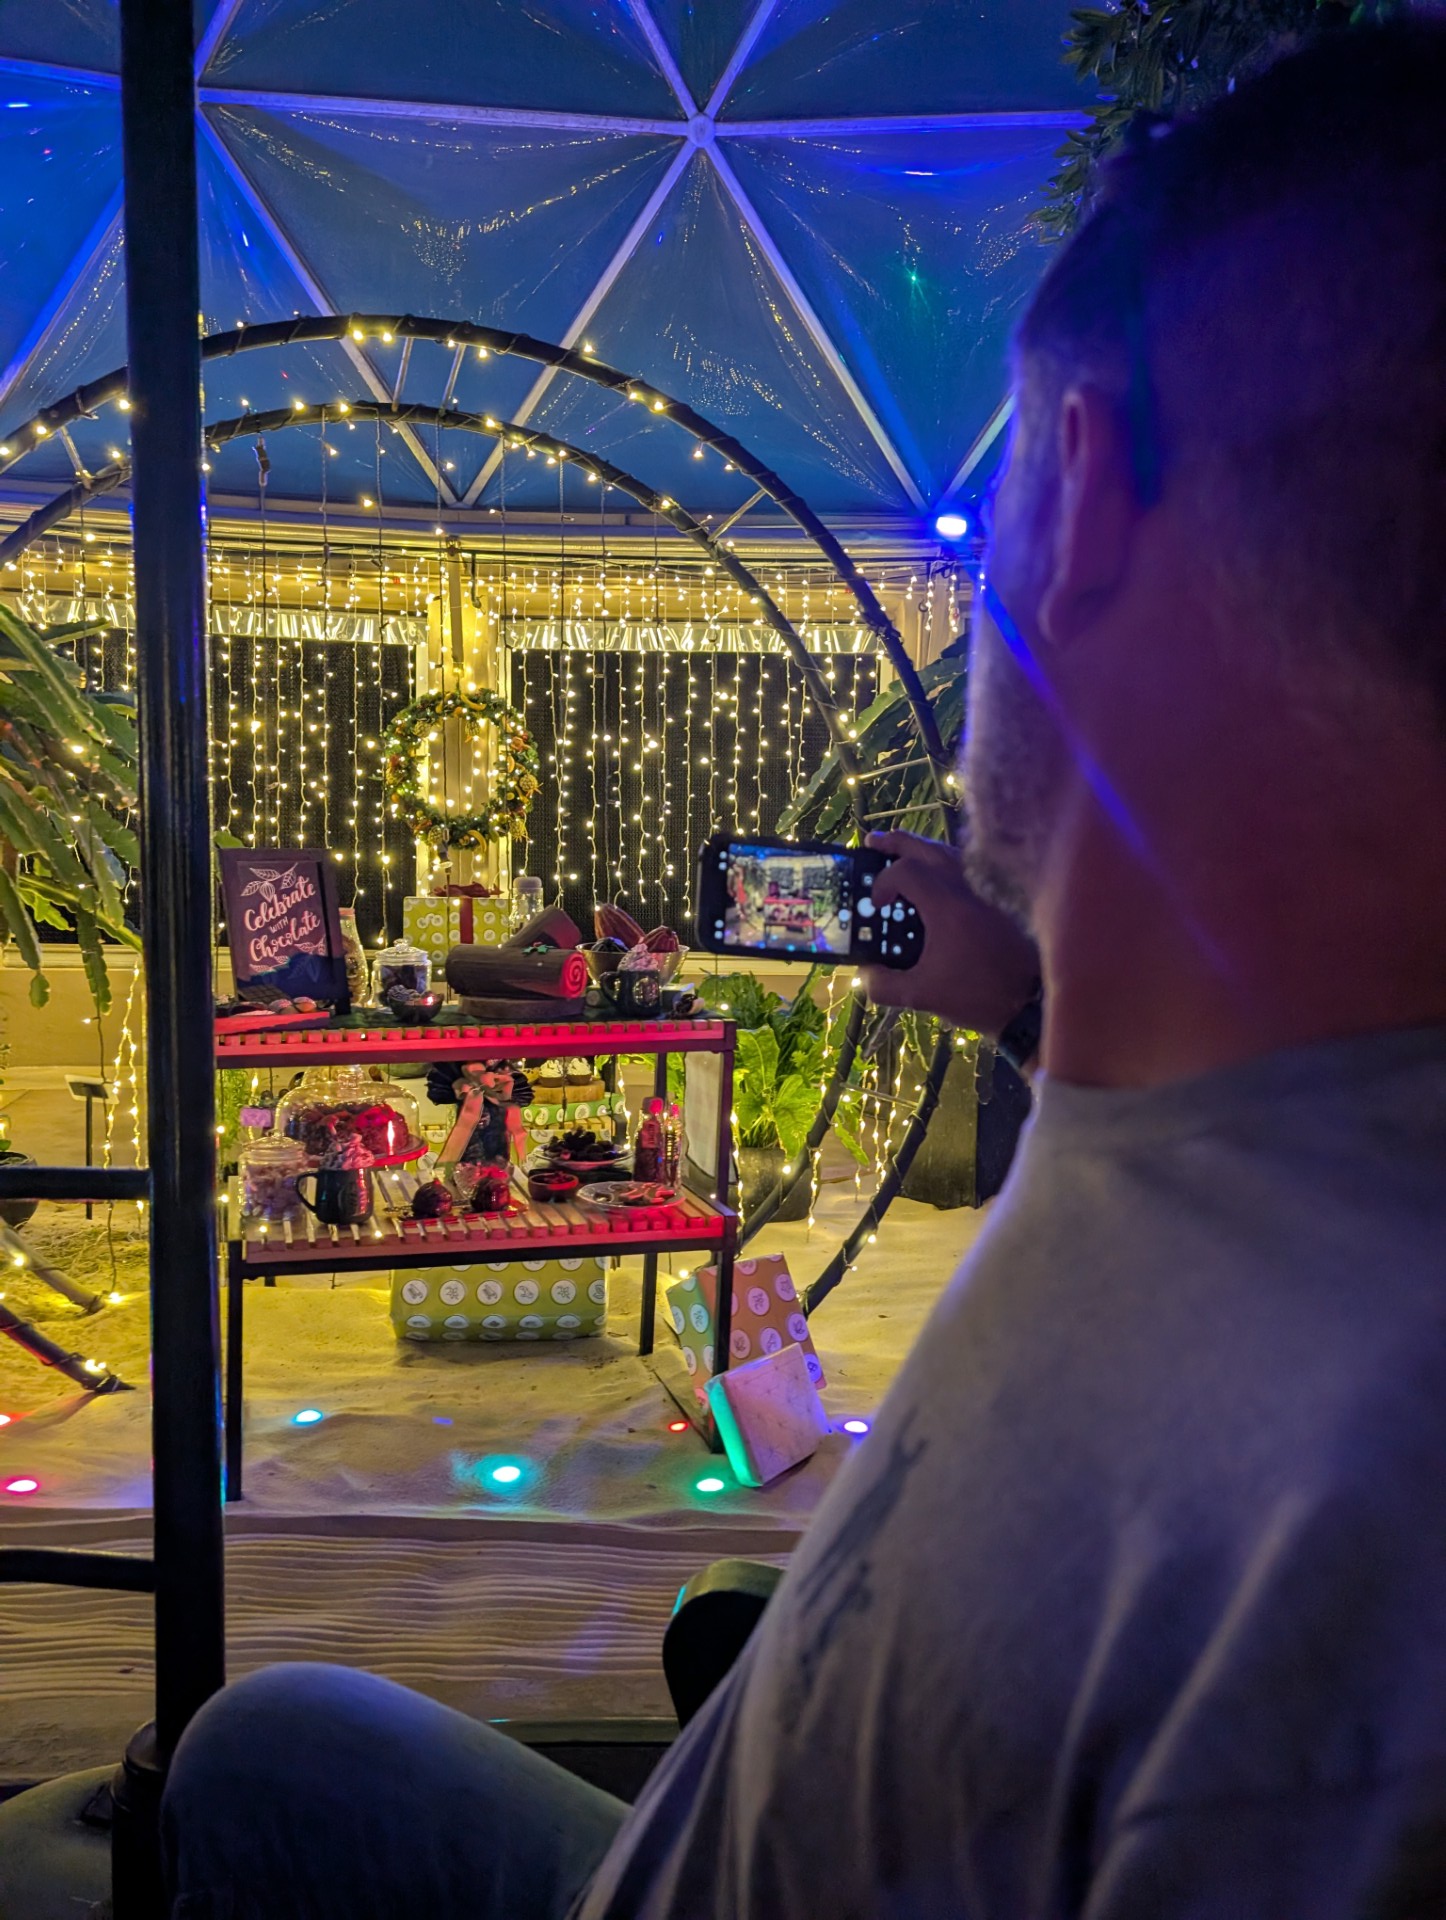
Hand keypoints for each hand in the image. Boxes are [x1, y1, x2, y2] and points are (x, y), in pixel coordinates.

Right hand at [862, 830, 1039, 1034]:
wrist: (1033, 999)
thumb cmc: (980, 994)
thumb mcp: (924, 995)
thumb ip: (885, 986)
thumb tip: (865, 974)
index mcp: (945, 904)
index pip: (904, 871)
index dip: (882, 882)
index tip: (877, 904)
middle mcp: (966, 885)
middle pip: (925, 847)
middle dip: (895, 843)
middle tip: (872, 842)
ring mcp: (985, 888)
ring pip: (948, 852)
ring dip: (921, 850)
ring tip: (902, 854)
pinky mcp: (999, 896)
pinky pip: (965, 864)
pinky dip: (945, 861)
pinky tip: (938, 876)